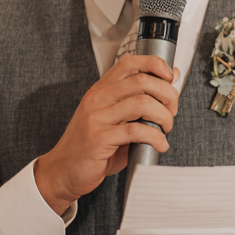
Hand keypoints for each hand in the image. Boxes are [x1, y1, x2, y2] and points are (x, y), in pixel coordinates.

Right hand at [33, 54, 178, 214]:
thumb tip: (170, 78)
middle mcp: (97, 99)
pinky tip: (159, 144)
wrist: (62, 171)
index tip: (169, 77)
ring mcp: (96, 118)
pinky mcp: (98, 139)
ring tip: (166, 128)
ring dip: (164, 116)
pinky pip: (136, 131)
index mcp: (100, 91)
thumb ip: (139, 101)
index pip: (128, 63)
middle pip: (142, 81)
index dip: (154, 64)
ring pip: (142, 103)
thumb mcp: (114, 119)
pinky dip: (155, 137)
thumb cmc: (92, 147)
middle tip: (171, 111)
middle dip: (167, 95)